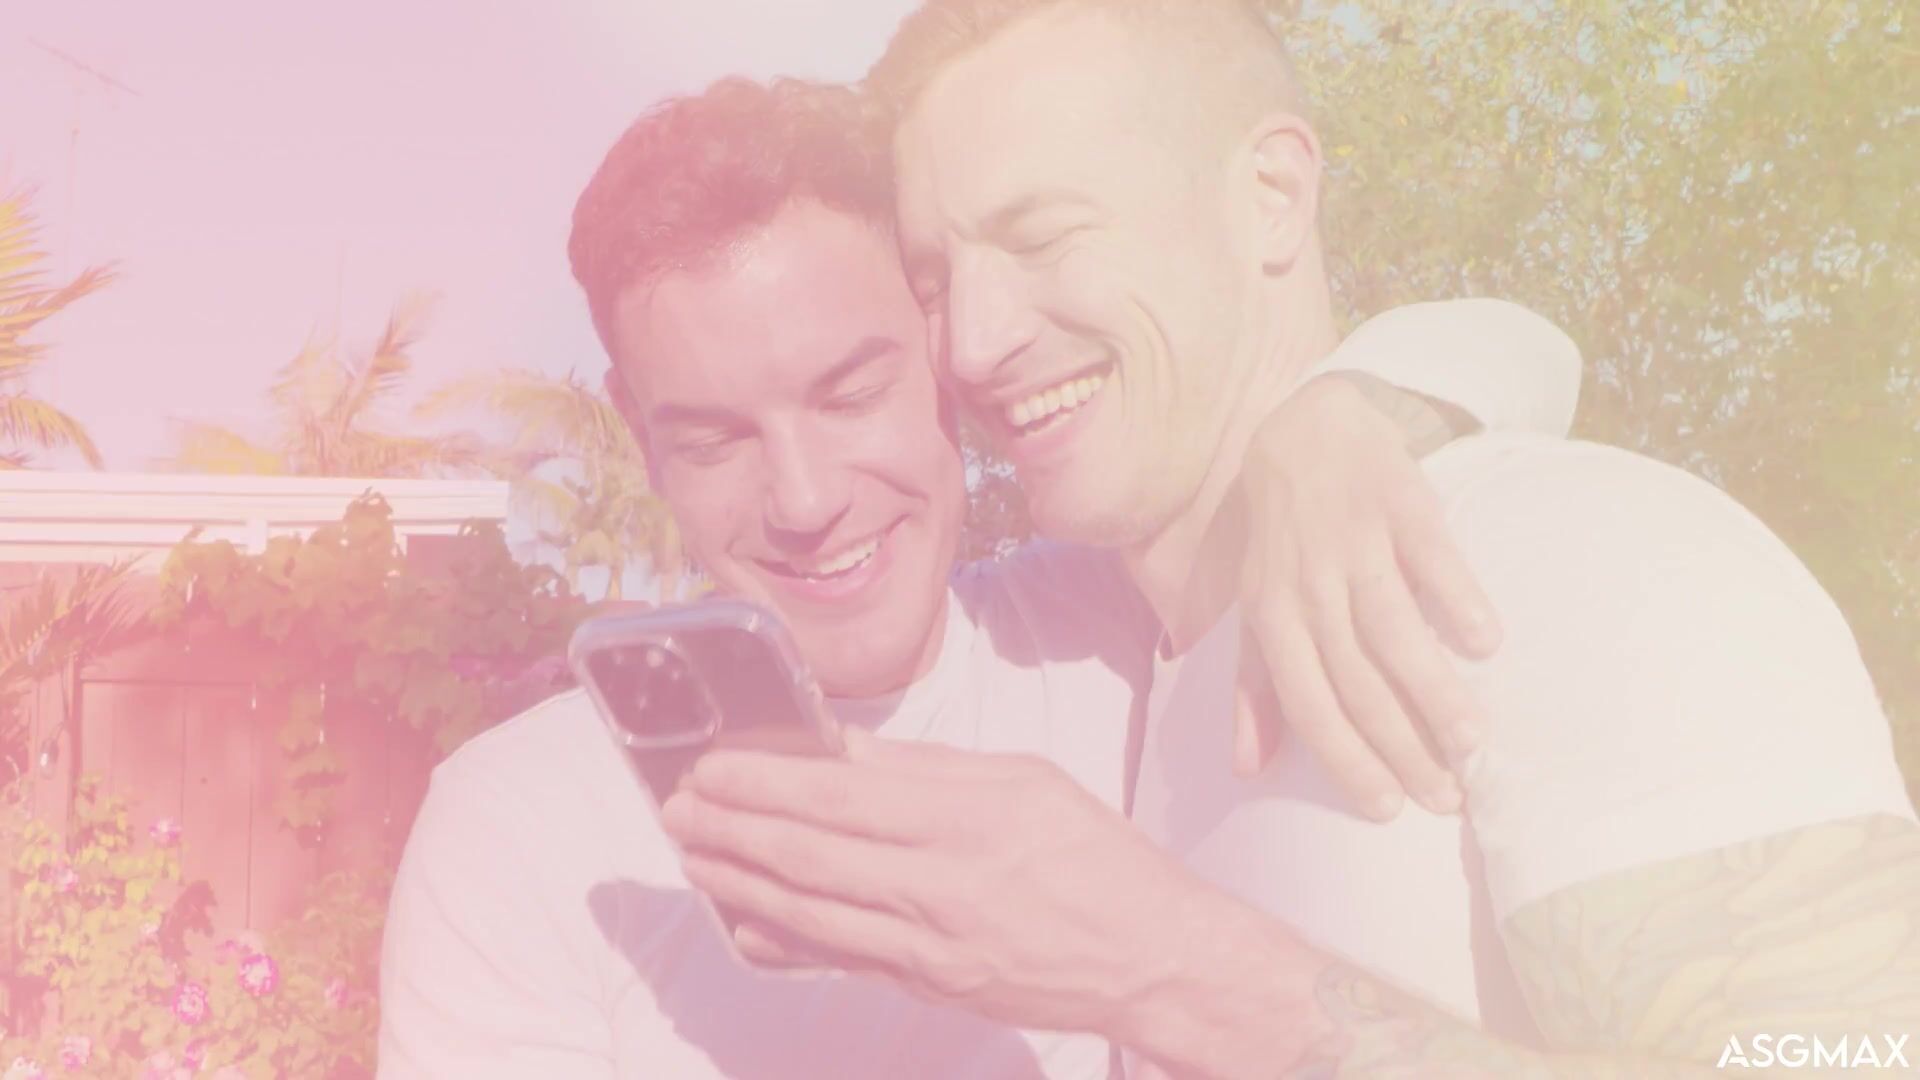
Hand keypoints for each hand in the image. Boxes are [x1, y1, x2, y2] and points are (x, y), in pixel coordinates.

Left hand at [657, 730, 1218, 1039]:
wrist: (1152, 958)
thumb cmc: (1097, 859)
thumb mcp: (1024, 780)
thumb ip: (925, 767)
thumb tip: (839, 747)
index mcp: (969, 817)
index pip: (840, 794)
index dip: (764, 781)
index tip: (714, 765)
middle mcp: (944, 884)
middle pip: (810, 854)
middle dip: (731, 829)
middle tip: (677, 808)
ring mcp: (933, 945)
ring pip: (812, 911)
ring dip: (740, 883)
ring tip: (693, 856)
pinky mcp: (931, 986)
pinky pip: (842, 958)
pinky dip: (786, 940)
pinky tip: (744, 922)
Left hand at [1233, 374, 1500, 817]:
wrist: (1305, 429)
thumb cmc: (1281, 537)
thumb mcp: (1256, 607)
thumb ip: (1253, 688)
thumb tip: (1248, 767)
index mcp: (1273, 617)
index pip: (1308, 703)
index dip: (1345, 757)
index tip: (1386, 809)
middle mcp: (1310, 586)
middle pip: (1355, 678)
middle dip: (1399, 743)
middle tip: (1445, 794)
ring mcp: (1355, 544)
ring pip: (1391, 627)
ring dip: (1430, 686)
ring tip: (1471, 740)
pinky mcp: (1399, 503)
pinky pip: (1431, 557)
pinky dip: (1456, 597)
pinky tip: (1486, 641)